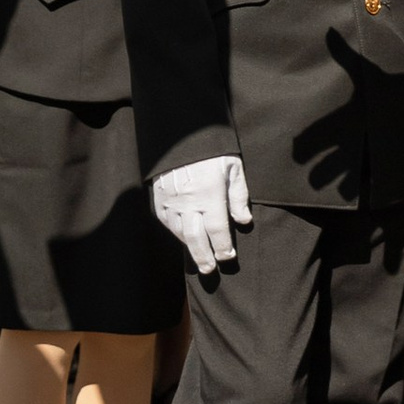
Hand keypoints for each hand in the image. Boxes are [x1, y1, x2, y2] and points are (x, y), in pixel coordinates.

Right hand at [151, 153, 249, 276]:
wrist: (181, 133)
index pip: (217, 229)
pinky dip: (175, 232)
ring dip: (189, 246)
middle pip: (195, 238)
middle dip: (203, 256)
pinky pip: (165, 221)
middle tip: (210, 270)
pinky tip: (183, 237)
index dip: (223, 246)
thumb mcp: (232, 167)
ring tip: (199, 258)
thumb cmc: (212, 150)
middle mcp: (188, 200)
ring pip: (179, 232)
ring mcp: (171, 200)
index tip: (228, 257)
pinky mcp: (159, 197)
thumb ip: (238, 195)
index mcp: (209, 193)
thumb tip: (244, 220)